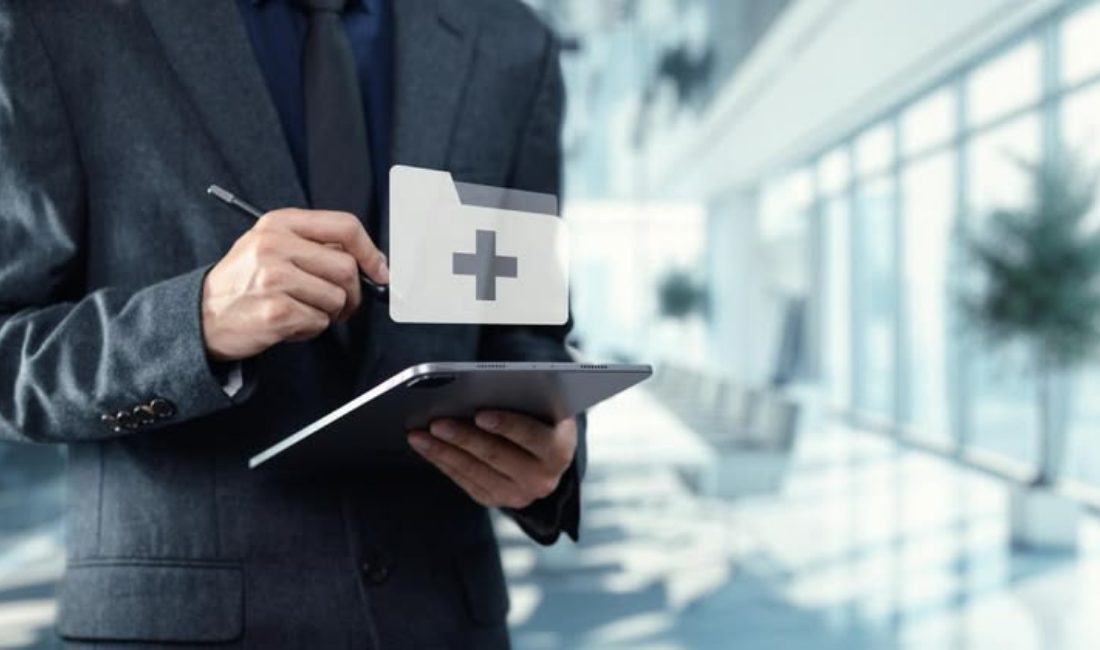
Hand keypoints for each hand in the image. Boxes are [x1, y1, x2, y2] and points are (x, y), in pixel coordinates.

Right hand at [201, 209, 388, 361]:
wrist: (204, 315)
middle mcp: (275, 245)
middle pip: (346, 268)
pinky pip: (319, 322)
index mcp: (280, 222)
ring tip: (302, 311)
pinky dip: (311, 329)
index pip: (344, 227)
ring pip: (336, 298)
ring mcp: (274, 278)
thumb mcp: (272, 246)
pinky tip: (290, 324)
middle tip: (340, 304)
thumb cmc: (246, 282)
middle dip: (352, 293)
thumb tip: (371, 262)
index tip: (380, 271)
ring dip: (328, 313)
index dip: (370, 251)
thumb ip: (315, 245)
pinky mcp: (276, 311)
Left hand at [408, 412, 577, 509]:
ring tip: (419, 434)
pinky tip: (425, 446)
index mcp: (560, 450)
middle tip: (436, 422)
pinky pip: (464, 481)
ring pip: (474, 471)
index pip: (532, 436)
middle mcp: (542, 480)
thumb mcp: (543, 405)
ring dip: (443, 451)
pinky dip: (442, 462)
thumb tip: (479, 389)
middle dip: (464, 438)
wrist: (545, 452)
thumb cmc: (539, 415)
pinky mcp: (495, 500)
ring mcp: (518, 495)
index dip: (506, 425)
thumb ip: (523, 398)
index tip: (480, 414)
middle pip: (497, 456)